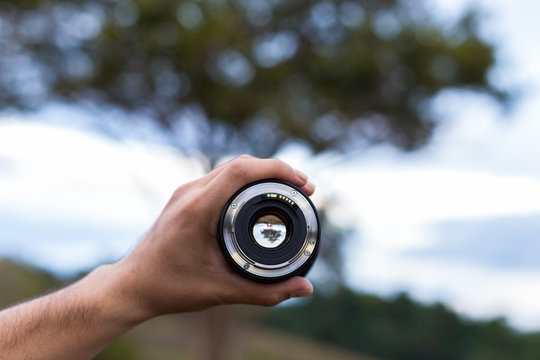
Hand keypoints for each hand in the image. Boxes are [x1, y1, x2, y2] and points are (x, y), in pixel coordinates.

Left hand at [112, 155, 315, 318]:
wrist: (132, 285)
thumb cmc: (170, 287)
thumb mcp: (221, 291)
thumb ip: (266, 292)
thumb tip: (305, 287)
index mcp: (197, 209)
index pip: (242, 171)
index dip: (278, 170)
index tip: (303, 184)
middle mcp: (190, 193)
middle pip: (241, 163)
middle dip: (276, 170)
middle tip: (304, 187)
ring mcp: (186, 192)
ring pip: (230, 168)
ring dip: (261, 173)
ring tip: (287, 189)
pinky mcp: (185, 197)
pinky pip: (220, 177)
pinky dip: (245, 179)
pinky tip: (258, 194)